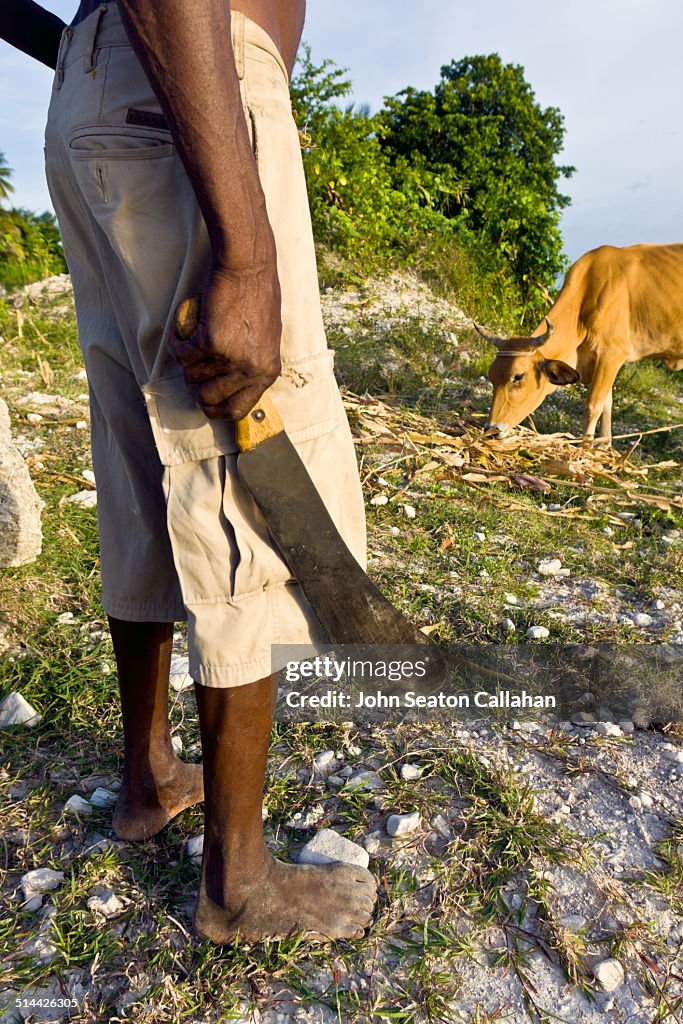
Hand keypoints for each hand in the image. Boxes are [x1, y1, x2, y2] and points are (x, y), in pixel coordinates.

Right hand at [168, 262, 281, 420]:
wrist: (249, 268)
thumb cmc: (258, 297)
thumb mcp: (266, 340)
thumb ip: (252, 364)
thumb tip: (230, 387)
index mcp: (267, 372)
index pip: (238, 409)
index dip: (216, 410)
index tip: (204, 401)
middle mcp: (250, 369)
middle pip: (209, 398)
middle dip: (194, 387)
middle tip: (191, 368)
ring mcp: (230, 358)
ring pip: (192, 375)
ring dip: (185, 362)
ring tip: (190, 342)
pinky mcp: (210, 341)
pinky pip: (181, 354)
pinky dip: (175, 345)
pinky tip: (179, 334)